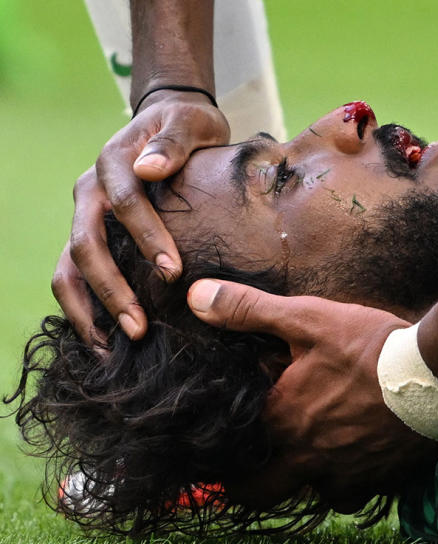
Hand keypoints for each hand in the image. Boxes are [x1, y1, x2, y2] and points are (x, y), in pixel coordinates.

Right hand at [56, 90, 228, 341]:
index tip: (173, 273)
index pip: (123, 202)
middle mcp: (89, 191)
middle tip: (140, 328)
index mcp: (113, 161)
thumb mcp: (190, 123)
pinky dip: (84, 309)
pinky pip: (73, 276)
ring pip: (68, 267)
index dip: (146, 237)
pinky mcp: (90, 236)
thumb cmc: (187, 126)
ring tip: (114, 347)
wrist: (172, 121)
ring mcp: (85, 216)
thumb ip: (174, 143)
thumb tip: (149, 168)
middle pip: (85, 244)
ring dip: (89, 309)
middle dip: (111, 288)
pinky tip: (106, 341)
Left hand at [186, 279, 437, 510]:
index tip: (220, 453)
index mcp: (281, 422)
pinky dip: (351, 482)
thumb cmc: (370, 346)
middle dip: (250, 486)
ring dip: (310, 479)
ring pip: (314, 493)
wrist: (436, 376)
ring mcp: (344, 475)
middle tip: (251, 473)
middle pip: (262, 492)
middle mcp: (306, 458)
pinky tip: (358, 458)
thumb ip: (249, 311)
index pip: (233, 453)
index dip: (223, 454)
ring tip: (317, 455)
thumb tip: (196, 297)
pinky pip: (354, 495)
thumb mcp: (307, 319)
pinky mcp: (379, 482)